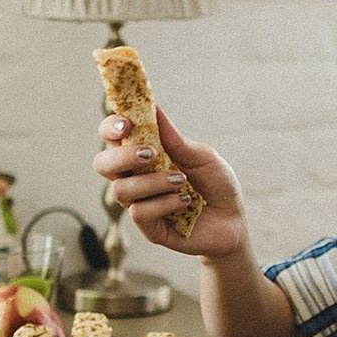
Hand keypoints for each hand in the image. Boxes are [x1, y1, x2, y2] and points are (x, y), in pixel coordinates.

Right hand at [94, 106, 246, 257]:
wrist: (234, 221)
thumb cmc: (216, 184)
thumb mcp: (201, 156)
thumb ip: (175, 139)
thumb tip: (154, 109)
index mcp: (143, 155)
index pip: (112, 137)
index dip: (111, 128)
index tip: (127, 123)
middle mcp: (135, 178)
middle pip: (102, 164)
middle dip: (122, 156)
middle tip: (150, 153)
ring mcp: (139, 204)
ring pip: (120, 190)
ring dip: (152, 181)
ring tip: (181, 180)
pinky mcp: (148, 228)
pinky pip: (139, 213)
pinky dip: (163, 203)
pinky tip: (185, 201)